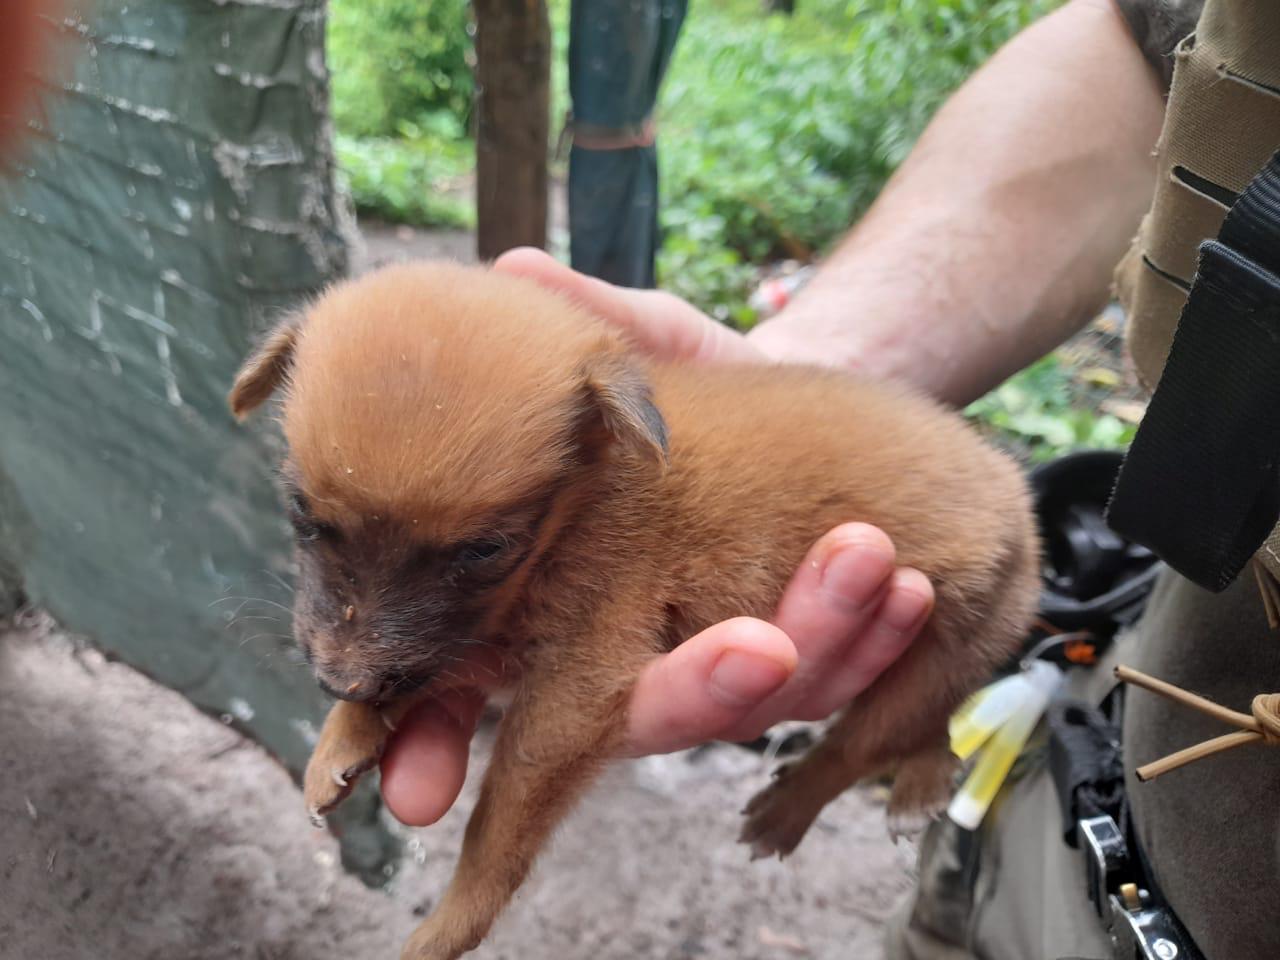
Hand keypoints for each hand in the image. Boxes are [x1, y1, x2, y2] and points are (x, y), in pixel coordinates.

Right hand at [379, 250, 933, 826]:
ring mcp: (717, 671)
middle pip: (637, 720)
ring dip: (823, 647)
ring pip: (755, 710)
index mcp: (557, 599)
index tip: (416, 790)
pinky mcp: (802, 669)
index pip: (469, 694)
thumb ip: (590, 323)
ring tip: (868, 562)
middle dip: (699, 694)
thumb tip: (511, 272)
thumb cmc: (706, 392)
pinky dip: (876, 644)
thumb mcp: (652, 348)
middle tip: (757, 647)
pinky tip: (911, 590)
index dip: (433, 745)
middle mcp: (629, 653)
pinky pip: (838, 690)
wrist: (819, 410)